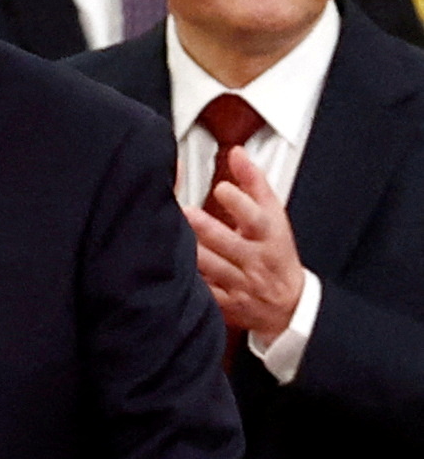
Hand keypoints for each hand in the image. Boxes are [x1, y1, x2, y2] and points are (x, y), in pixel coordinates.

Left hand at [183, 147, 305, 339]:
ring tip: (169, 233)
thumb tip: (237, 152)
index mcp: (269, 237)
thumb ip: (254, 183)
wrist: (290, 306)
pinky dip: (188, 280)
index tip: (221, 187)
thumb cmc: (276, 253)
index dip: (241, 204)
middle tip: (184, 211)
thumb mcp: (275, 217)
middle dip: (207, 228)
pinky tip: (171, 265)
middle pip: (230, 245)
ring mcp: (240, 284)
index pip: (258, 220)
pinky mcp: (225, 303)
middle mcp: (255, 261)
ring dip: (191, 252)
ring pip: (213, 268)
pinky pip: (204, 292)